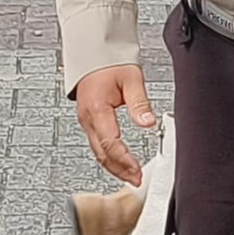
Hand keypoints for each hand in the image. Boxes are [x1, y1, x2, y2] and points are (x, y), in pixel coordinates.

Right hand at [75, 63, 156, 185]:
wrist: (93, 54)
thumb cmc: (110, 62)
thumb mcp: (131, 79)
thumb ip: (140, 103)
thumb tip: (148, 122)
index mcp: (96, 108)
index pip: (110, 143)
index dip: (124, 160)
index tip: (137, 170)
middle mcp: (87, 118)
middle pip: (101, 153)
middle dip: (119, 169)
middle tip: (136, 180)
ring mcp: (85, 120)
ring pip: (97, 151)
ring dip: (113, 166)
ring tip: (130, 176)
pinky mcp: (88, 120)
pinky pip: (96, 144)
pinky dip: (108, 156)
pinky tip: (119, 162)